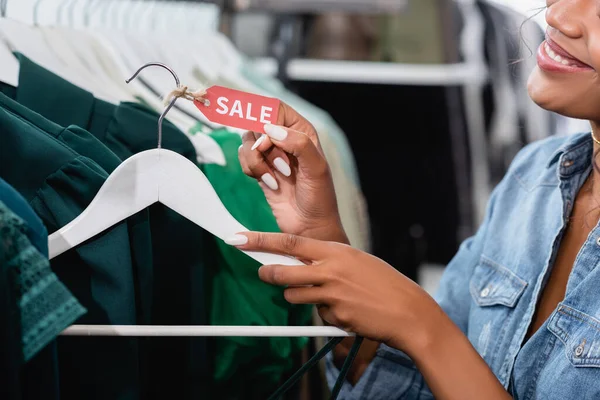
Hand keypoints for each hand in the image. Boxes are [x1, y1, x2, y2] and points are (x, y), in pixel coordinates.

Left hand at [227, 231, 442, 351]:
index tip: (239, 238)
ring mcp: (331, 296)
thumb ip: (328, 260)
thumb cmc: (383, 282)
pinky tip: (346, 310)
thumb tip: (301, 264)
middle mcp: (330, 271)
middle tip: (263, 272)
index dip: (261, 240)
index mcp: (335, 251)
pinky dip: (326, 313)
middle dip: (268, 273)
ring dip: (298, 296)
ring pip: (294, 296)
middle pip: (283, 273)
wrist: (408, 310)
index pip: (289, 242)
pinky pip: (318, 315)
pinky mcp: (335, 317)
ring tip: (324, 295)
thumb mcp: (356, 260)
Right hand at [238, 103, 345, 241]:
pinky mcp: (260, 170)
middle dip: (262, 145)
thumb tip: (271, 129)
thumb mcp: (317, 168)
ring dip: (257, 161)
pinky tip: (270, 183)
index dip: (265, 120)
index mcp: (302, 131)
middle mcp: (285, 138)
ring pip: (246, 141)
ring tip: (276, 177)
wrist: (309, 227)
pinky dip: (252, 170)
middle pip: (255, 122)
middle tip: (280, 165)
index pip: (275, 108)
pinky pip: (244, 159)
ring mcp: (271, 154)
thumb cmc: (320, 198)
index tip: (266, 140)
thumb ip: (298, 143)